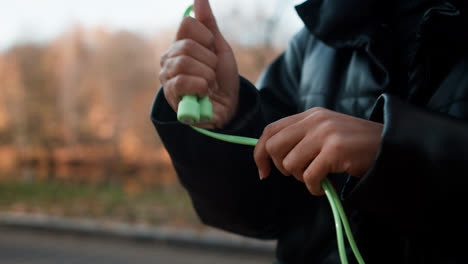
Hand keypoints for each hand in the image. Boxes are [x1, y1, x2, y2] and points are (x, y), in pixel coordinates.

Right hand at [159, 0, 238, 128]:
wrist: (228, 106)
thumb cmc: (222, 77)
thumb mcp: (219, 48)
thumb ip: (208, 24)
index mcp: (180, 44)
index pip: (187, 24)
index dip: (206, 37)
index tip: (213, 50)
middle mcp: (169, 58)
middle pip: (187, 45)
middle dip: (209, 61)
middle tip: (213, 73)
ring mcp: (167, 76)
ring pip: (184, 63)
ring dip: (207, 76)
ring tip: (210, 85)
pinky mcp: (170, 95)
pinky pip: (182, 82)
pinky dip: (201, 87)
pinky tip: (204, 93)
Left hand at [254, 107, 382, 195]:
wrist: (390, 147)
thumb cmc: (354, 145)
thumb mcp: (325, 132)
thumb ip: (300, 138)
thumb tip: (269, 157)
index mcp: (310, 115)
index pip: (270, 130)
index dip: (260, 152)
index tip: (263, 171)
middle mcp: (315, 121)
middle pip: (274, 147)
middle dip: (281, 167)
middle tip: (298, 173)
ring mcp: (325, 134)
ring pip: (290, 164)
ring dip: (301, 178)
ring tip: (318, 178)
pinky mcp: (335, 150)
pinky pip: (309, 177)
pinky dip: (314, 188)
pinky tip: (326, 186)